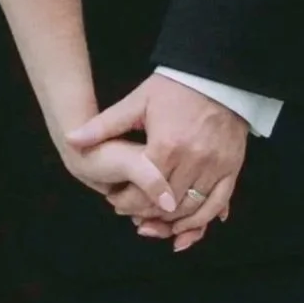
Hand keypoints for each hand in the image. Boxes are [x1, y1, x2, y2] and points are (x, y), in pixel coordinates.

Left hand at [70, 74, 249, 252]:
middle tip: (131, 215)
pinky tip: (186, 227)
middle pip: (165, 205)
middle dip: (146, 215)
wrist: (216, 75)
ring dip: (171, 223)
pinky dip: (202, 220)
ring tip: (154, 222)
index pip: (143, 190)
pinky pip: (218, 203)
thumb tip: (71, 139)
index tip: (115, 202)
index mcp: (167, 146)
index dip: (126, 202)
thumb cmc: (174, 88)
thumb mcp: (137, 102)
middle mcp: (194, 160)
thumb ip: (104, 125)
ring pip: (192, 210)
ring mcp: (216, 166)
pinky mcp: (232, 167)